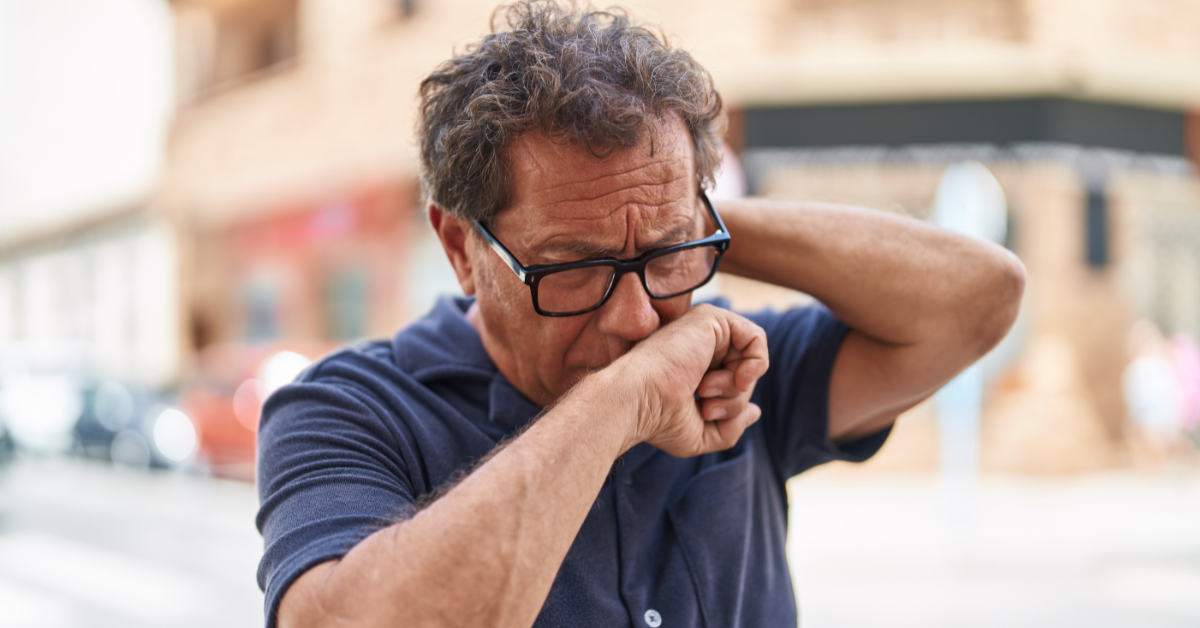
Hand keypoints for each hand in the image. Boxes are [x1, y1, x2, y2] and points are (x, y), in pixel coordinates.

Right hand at [614, 304, 768, 457]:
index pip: (734, 382)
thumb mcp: (700, 435)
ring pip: (750, 358)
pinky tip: (738, 377)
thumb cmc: (658, 420)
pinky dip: (756, 364)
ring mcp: (703, 329)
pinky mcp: (710, 319)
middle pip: (745, 372)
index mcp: (694, 365)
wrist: (637, 402)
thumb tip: (756, 412)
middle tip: (706, 406)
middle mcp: (698, 344)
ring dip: (737, 387)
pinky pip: (757, 338)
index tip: (708, 414)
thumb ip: (731, 426)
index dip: (731, 406)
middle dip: (735, 399)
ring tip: (706, 391)